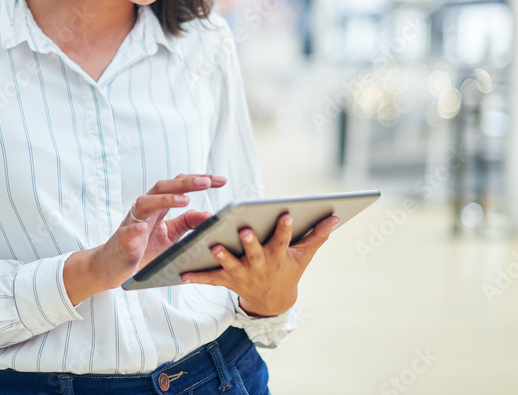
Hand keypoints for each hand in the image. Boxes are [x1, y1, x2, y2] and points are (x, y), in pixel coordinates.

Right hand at [63, 174, 225, 304]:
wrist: (114, 266)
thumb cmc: (143, 248)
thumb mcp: (171, 235)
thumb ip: (188, 224)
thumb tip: (210, 215)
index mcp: (158, 206)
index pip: (178, 186)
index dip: (198, 180)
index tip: (221, 180)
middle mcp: (145, 209)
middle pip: (163, 187)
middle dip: (185, 183)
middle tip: (207, 182)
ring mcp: (132, 222)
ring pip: (145, 202)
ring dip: (165, 199)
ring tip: (185, 200)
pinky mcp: (122, 240)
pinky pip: (127, 230)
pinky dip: (135, 227)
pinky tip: (144, 227)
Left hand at [180, 213, 339, 317]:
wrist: (273, 302)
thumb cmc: (288, 270)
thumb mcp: (303, 256)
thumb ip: (317, 236)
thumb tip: (335, 216)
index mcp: (279, 256)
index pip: (283, 240)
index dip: (285, 228)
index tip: (286, 214)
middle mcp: (260, 265)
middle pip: (256, 253)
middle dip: (251, 242)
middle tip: (245, 230)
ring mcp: (243, 274)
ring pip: (231, 265)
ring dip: (222, 256)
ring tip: (213, 245)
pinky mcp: (228, 281)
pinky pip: (211, 279)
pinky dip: (197, 276)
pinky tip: (182, 272)